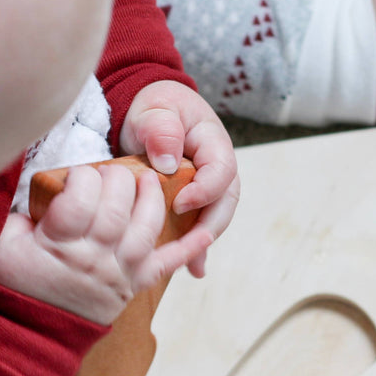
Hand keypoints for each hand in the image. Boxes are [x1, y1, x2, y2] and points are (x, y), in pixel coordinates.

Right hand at [0, 162, 212, 324]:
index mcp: (60, 245)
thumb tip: (35, 179)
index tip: (78, 173)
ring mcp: (120, 272)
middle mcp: (96, 259)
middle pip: (118, 208)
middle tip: (113, 170)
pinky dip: (189, 249)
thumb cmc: (13, 283)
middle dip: (119, 179)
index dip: (83, 177)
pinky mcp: (134, 285)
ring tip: (150, 179)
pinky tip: (207, 232)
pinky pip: (166, 266)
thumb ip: (16, 212)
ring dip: (152, 199)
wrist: (28, 334)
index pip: (82, 198)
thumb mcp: (2, 243)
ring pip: (146, 228)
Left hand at [121, 80, 238, 277]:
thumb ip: (161, 129)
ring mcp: (209, 184)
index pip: (222, 170)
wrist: (149, 109)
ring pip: (215, 216)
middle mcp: (217, 166)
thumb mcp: (153, 109)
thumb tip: (168, 161)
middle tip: (189, 244)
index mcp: (213, 142)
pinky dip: (196, 246)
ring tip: (190, 265)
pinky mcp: (195, 199)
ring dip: (204, 241)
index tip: (178, 203)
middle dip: (210, 225)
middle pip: (226, 200)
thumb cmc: (153, 106)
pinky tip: (192, 269)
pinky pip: (200, 223)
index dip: (205, 190)